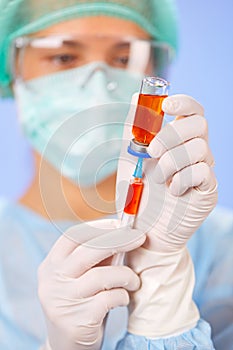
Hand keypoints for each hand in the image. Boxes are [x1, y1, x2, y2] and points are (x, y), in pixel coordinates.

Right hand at [38, 218, 144, 349]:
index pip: (73, 236)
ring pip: (101, 276)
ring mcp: (62, 301)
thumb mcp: (79, 278)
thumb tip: (123, 233)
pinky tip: (123, 299)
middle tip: (139, 238)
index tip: (119, 224)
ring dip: (125, 275)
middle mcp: (51, 280)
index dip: (98, 227)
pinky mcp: (76, 321)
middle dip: (119, 241)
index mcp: (51, 265)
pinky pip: (108, 299)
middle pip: (88, 251)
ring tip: (134, 281)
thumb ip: (94, 259)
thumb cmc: (80, 303)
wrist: (66, 347)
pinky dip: (122, 296)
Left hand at [116, 94, 217, 337]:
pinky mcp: (207, 191)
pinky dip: (182, 179)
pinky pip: (203, 173)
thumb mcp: (129, 158)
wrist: (141, 230)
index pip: (193, 111)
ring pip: (201, 149)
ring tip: (158, 179)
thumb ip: (134, 129)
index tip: (166, 107)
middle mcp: (195, 153)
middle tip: (152, 152)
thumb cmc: (136, 193)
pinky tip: (172, 190)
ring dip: (173, 161)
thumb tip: (136, 97)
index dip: (184, 103)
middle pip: (199, 126)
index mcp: (179, 141)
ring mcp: (204, 172)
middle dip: (173, 135)